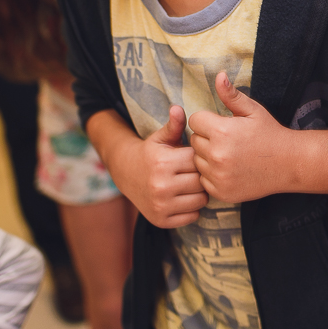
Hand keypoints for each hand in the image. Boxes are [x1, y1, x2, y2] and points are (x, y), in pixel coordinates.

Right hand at [117, 105, 207, 227]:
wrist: (126, 174)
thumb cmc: (151, 153)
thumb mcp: (161, 137)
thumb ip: (174, 125)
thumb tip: (178, 108)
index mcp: (163, 162)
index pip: (198, 161)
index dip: (199, 159)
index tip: (194, 157)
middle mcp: (161, 185)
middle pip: (201, 181)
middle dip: (201, 176)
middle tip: (193, 172)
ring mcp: (161, 205)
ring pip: (200, 200)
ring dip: (199, 193)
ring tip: (190, 184)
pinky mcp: (162, 220)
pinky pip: (193, 216)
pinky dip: (192, 208)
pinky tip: (183, 198)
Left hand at [189, 72, 290, 202]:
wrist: (289, 164)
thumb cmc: (269, 133)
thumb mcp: (252, 110)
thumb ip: (231, 95)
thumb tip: (219, 76)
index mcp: (221, 131)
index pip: (195, 121)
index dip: (207, 121)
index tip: (222, 125)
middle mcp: (216, 155)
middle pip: (194, 141)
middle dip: (206, 138)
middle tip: (227, 141)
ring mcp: (218, 176)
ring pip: (197, 161)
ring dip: (207, 157)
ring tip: (229, 155)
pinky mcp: (221, 192)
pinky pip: (203, 180)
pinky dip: (212, 175)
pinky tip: (229, 170)